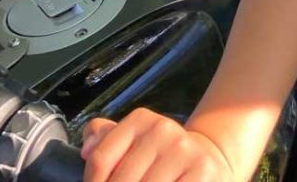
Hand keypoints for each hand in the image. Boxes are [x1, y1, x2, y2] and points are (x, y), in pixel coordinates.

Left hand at [82, 109, 235, 181]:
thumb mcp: (134, 141)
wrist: (210, 157)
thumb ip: (105, 140)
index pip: (100, 159)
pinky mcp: (203, 170)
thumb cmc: (161, 157)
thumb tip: (86, 149)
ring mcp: (184, 150)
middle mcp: (163, 129)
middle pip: (120, 180)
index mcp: (141, 121)